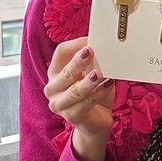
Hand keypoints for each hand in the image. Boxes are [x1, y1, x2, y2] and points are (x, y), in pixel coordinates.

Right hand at [44, 36, 114, 160]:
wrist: (96, 120)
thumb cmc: (94, 93)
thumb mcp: (93, 73)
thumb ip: (94, 62)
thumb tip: (104, 46)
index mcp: (55, 72)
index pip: (60, 53)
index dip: (75, 45)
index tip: (91, 40)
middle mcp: (53, 88)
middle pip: (65, 72)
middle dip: (78, 62)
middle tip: (91, 51)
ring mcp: (60, 104)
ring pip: (75, 90)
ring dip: (88, 81)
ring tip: (100, 74)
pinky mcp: (72, 116)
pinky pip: (86, 102)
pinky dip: (99, 93)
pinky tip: (108, 84)